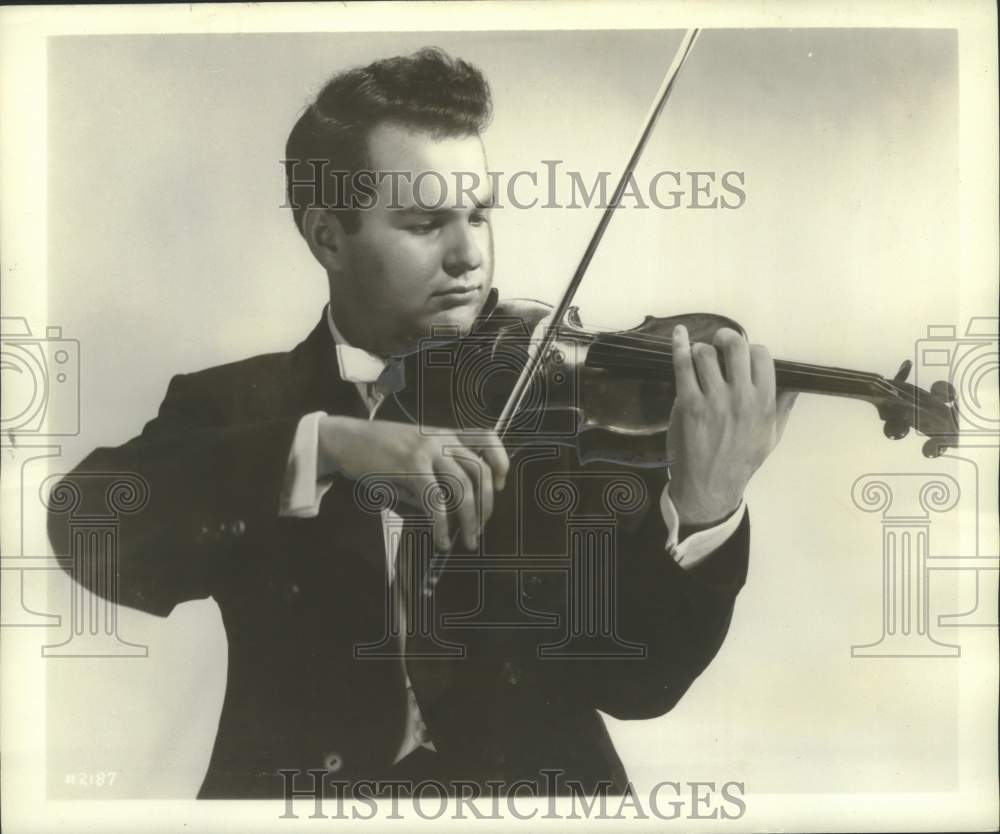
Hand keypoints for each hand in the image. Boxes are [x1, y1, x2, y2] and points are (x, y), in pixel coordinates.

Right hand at [317, 416, 508, 551]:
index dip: (500, 461)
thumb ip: (436, 476)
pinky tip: (441, 539)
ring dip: (469, 519)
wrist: (345, 439)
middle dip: (486, 504)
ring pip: (462, 487)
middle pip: (479, 471)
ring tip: (467, 541)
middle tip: (480, 527)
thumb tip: (456, 511)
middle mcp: (440, 439)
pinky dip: (442, 525)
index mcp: (444, 434)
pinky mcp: (410, 467)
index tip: (501, 485)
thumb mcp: (413, 456)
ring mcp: (426, 451)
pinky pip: (435, 500)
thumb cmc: (378, 452)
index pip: (486, 437)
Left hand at [667, 325, 795, 525]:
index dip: (750, 349)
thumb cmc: (742, 461)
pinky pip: (683, 366)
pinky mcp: (689, 404)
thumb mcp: (772, 436)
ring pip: (706, 354)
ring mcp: (714, 400)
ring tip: (700, 358)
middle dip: (726, 338)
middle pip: (735, 346)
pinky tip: (679, 334)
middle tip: (719, 342)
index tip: (741, 356)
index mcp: (765, 401)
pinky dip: (679, 346)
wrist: (711, 485)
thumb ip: (782, 407)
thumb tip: (794, 385)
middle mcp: (741, 396)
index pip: (761, 355)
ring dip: (701, 350)